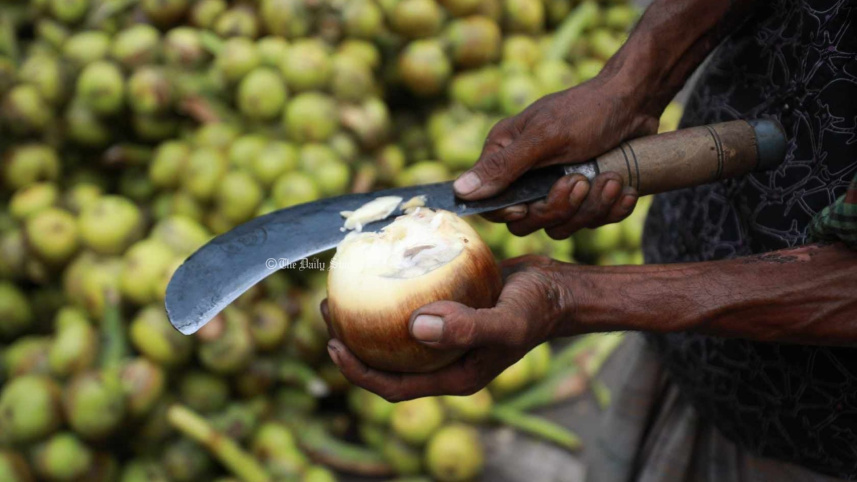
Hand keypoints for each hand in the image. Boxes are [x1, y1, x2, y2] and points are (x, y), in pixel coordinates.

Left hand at [322, 256, 572, 401]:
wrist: (560, 291)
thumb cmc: (538, 309)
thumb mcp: (506, 322)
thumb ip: (467, 328)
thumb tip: (415, 328)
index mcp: (453, 376)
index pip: (395, 386)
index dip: (359, 372)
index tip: (332, 345)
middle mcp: (445, 360)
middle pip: (387, 361)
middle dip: (352, 342)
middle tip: (329, 309)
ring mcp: (447, 337)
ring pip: (396, 333)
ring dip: (368, 316)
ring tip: (344, 289)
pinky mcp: (450, 311)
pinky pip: (412, 305)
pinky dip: (392, 293)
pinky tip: (381, 267)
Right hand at [455, 76, 659, 238]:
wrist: (637, 101)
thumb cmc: (588, 111)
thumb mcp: (543, 138)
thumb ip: (502, 167)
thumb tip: (460, 191)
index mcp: (506, 155)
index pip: (491, 204)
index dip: (508, 212)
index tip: (527, 206)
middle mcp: (527, 175)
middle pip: (527, 221)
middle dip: (559, 207)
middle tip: (581, 180)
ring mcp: (556, 187)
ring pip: (561, 226)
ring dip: (591, 207)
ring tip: (610, 179)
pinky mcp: (586, 196)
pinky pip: (590, 222)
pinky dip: (612, 208)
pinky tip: (624, 187)